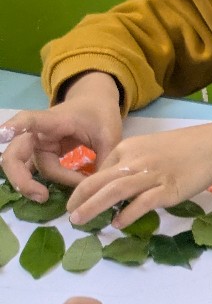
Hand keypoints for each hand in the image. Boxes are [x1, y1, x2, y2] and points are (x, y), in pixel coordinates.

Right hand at [0, 73, 122, 201]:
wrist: (94, 105)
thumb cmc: (99, 115)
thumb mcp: (110, 134)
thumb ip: (105, 159)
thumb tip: (101, 189)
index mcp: (53, 121)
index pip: (30, 121)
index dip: (15, 127)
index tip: (2, 135)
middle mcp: (38, 134)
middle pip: (15, 155)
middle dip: (22, 178)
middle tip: (41, 195)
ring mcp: (37, 147)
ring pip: (26, 169)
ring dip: (33, 185)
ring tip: (47, 197)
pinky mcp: (40, 157)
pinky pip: (32, 173)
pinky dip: (36, 185)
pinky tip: (45, 195)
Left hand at [66, 116, 211, 228]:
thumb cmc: (187, 147)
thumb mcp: (152, 147)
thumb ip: (133, 162)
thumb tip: (117, 186)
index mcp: (130, 148)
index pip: (100, 170)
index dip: (86, 188)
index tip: (79, 202)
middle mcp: (137, 160)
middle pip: (99, 181)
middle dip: (79, 199)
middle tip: (70, 215)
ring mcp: (152, 175)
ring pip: (114, 192)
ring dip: (93, 208)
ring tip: (80, 221)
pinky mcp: (168, 189)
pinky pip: (142, 203)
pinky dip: (127, 214)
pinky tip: (118, 223)